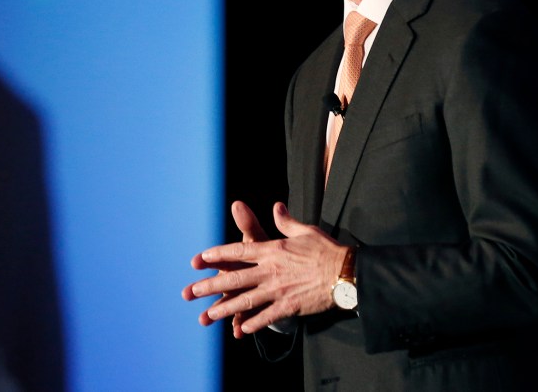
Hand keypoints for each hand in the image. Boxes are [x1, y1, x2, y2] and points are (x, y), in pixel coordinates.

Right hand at [181, 201, 267, 337]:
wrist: (286, 276)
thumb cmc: (268, 255)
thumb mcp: (259, 240)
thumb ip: (248, 224)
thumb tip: (237, 204)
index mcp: (234, 261)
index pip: (218, 257)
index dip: (207, 259)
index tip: (195, 261)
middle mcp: (233, 278)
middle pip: (217, 283)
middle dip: (202, 289)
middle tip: (187, 293)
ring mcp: (241, 296)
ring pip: (226, 304)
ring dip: (215, 312)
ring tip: (204, 320)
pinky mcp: (252, 310)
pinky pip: (246, 320)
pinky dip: (240, 326)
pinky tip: (237, 333)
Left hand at [182, 201, 350, 334]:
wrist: (346, 273)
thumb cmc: (326, 249)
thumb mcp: (304, 230)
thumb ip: (286, 221)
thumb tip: (277, 207)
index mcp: (272, 249)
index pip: (238, 251)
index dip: (217, 255)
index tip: (199, 259)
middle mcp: (270, 270)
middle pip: (234, 278)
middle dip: (210, 286)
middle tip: (191, 292)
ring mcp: (278, 290)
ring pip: (245, 300)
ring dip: (225, 309)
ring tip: (208, 315)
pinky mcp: (289, 306)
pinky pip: (266, 316)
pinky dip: (253, 324)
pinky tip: (241, 329)